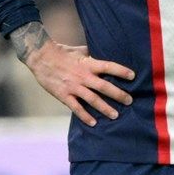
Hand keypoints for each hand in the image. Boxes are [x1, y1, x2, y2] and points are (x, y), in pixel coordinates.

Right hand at [10, 21, 133, 126]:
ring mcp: (73, 87)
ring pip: (93, 99)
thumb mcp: (79, 50)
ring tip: (115, 115)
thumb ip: (91, 55)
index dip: (121, 71)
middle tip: (130, 101)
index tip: (132, 76)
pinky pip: (76, 108)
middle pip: (104, 87)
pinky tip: (93, 123)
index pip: (108, 67)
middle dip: (118, 95)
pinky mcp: (64, 95)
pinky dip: (85, 116)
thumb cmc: (61, 52)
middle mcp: (83, 76)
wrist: (40, 57)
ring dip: (105, 108)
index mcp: (88, 64)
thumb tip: (102, 54)